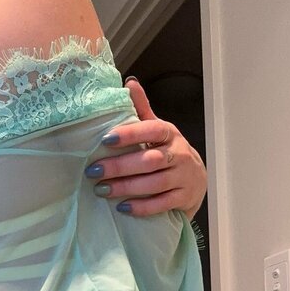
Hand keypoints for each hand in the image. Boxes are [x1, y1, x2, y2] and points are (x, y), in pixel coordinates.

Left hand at [85, 77, 206, 220]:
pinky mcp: (183, 198)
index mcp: (169, 133)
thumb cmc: (168, 151)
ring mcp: (183, 177)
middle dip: (120, 166)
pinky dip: (142, 207)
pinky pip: (162, 204)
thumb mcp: (158, 129)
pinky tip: (122, 207)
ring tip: (101, 190)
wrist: (196, 179)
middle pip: (150, 160)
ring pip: (154, 184)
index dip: (130, 134)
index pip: (152, 130)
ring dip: (126, 187)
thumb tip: (129, 82)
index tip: (105, 140)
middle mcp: (179, 154)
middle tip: (93, 171)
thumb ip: (142, 110)